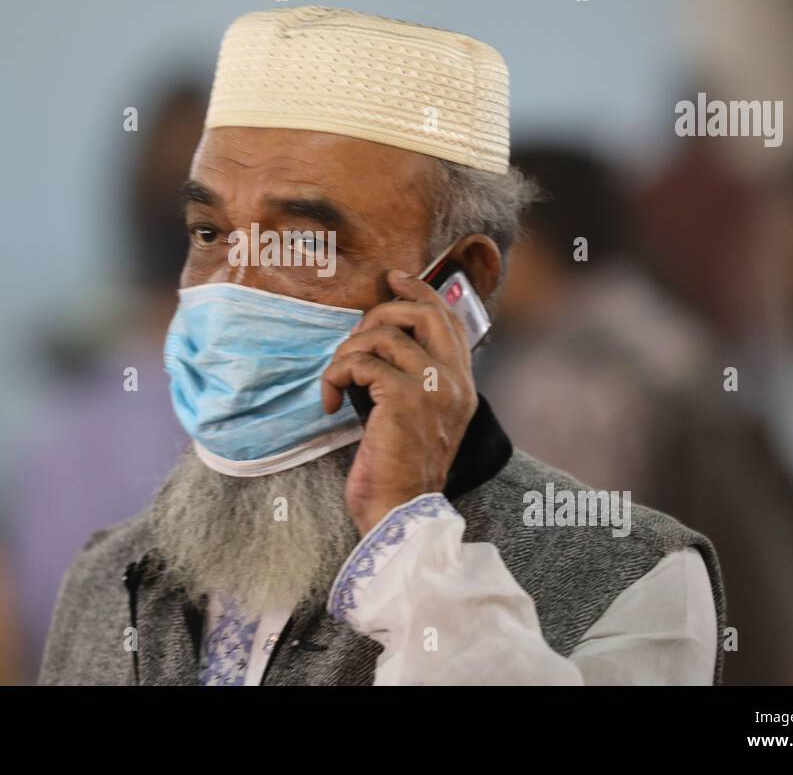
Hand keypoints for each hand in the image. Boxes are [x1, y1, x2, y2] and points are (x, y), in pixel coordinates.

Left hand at [320, 269, 477, 535]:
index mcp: (462, 386)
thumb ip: (415, 380)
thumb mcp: (418, 419)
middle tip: (355, 333)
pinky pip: (358, 362)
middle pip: (422, 312)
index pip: (449, 320)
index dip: (420, 293)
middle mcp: (454, 382)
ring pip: (381, 335)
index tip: (393, 279)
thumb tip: (382, 339)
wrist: (400, 512)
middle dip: (381, 311)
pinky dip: (334, 376)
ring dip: (347, 352)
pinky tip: (330, 402)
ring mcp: (431, 387)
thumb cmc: (399, 470)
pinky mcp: (402, 397)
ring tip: (338, 381)